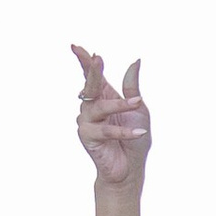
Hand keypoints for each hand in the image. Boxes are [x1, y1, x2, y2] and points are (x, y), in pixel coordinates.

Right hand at [72, 45, 151, 191]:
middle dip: (92, 71)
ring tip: (137, 104)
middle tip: (97, 57)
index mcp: (104, 97)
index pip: (92, 76)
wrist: (131, 168)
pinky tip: (139, 132)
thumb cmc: (135, 139)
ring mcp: (87, 122)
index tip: (76, 46)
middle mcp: (92, 108)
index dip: (84, 61)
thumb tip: (135, 60)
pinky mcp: (88, 138)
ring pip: (100, 108)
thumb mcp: (139, 109)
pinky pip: (106, 131)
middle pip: (90, 86)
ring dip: (119, 106)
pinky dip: (124, 132)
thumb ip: (132, 87)